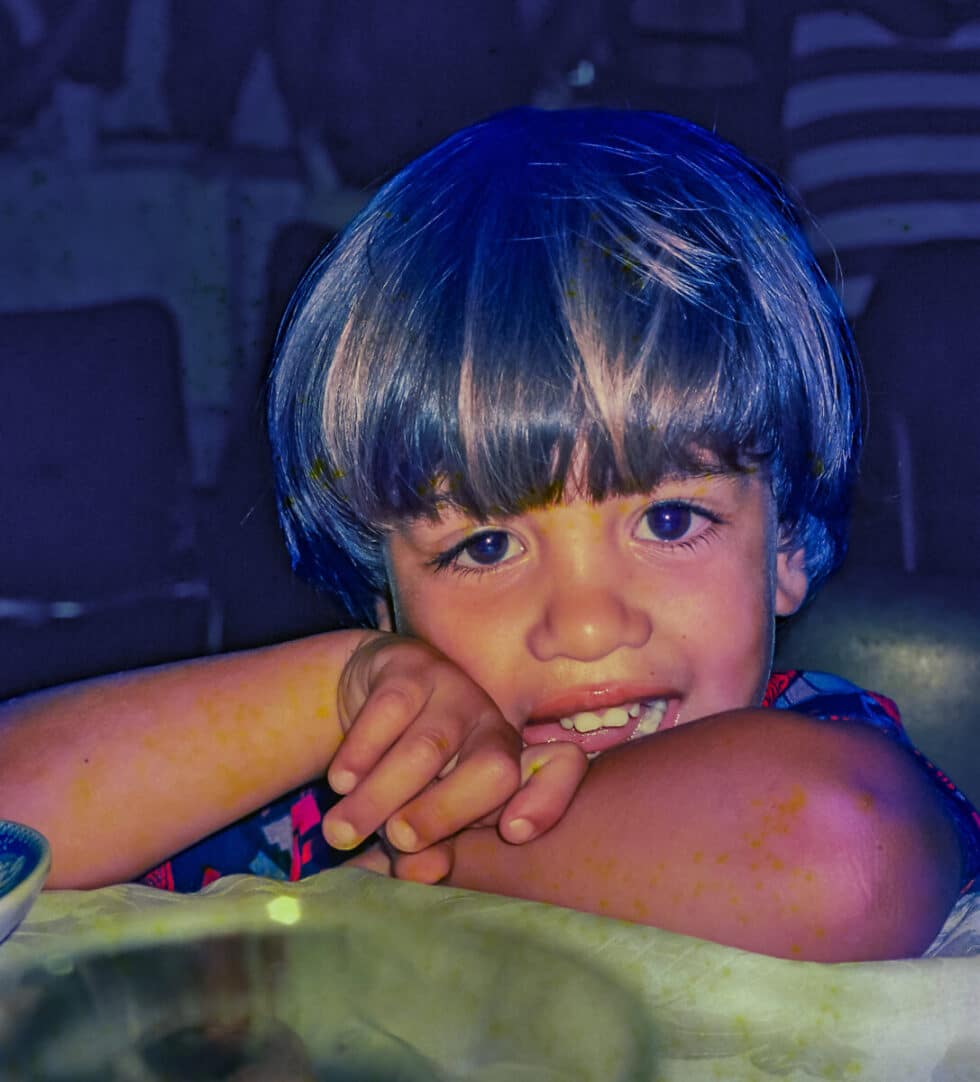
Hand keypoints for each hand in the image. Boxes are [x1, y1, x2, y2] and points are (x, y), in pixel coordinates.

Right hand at [322, 635, 587, 871]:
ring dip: (381, 795)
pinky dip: (361, 754)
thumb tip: (422, 872)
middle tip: (396, 839)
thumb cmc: (412, 767)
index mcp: (512, 762)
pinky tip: (341, 782)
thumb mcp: (424, 807)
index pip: (561, 770)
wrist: (372, 688)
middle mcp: (493, 724)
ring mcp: (455, 690)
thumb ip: (429, 845)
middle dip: (445, 811)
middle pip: (493, 768)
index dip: (547, 800)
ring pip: (428, 748)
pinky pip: (388, 713)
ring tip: (340, 831)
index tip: (514, 832)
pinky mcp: (411, 667)